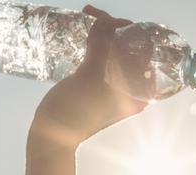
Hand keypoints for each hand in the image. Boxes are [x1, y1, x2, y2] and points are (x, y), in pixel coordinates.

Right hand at [31, 5, 148, 147]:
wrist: (51, 137)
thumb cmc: (73, 111)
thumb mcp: (89, 76)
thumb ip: (101, 47)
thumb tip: (107, 21)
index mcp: (138, 92)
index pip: (144, 52)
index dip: (128, 30)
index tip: (107, 20)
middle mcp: (132, 91)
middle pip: (131, 51)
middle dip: (115, 30)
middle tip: (94, 16)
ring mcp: (116, 91)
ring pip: (117, 55)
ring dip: (105, 36)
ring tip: (90, 21)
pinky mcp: (100, 90)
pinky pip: (104, 62)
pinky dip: (98, 47)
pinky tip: (88, 37)